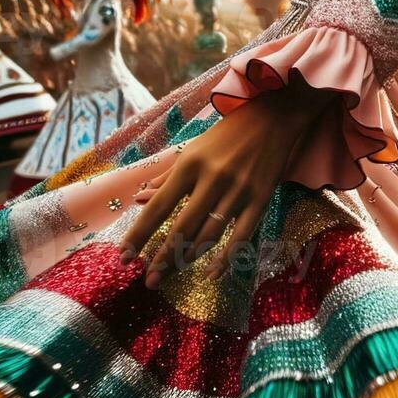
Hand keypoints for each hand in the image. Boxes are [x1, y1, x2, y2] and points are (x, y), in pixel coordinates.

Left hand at [119, 81, 335, 287]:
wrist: (273, 116)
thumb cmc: (227, 134)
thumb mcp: (192, 150)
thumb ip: (167, 176)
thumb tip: (140, 199)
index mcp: (190, 164)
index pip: (159, 207)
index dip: (139, 234)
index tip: (124, 257)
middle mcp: (212, 178)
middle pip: (182, 228)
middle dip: (163, 258)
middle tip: (150, 280)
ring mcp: (239, 190)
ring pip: (210, 235)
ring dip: (189, 258)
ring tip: (174, 272)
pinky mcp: (261, 199)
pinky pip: (241, 236)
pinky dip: (226, 258)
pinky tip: (212, 274)